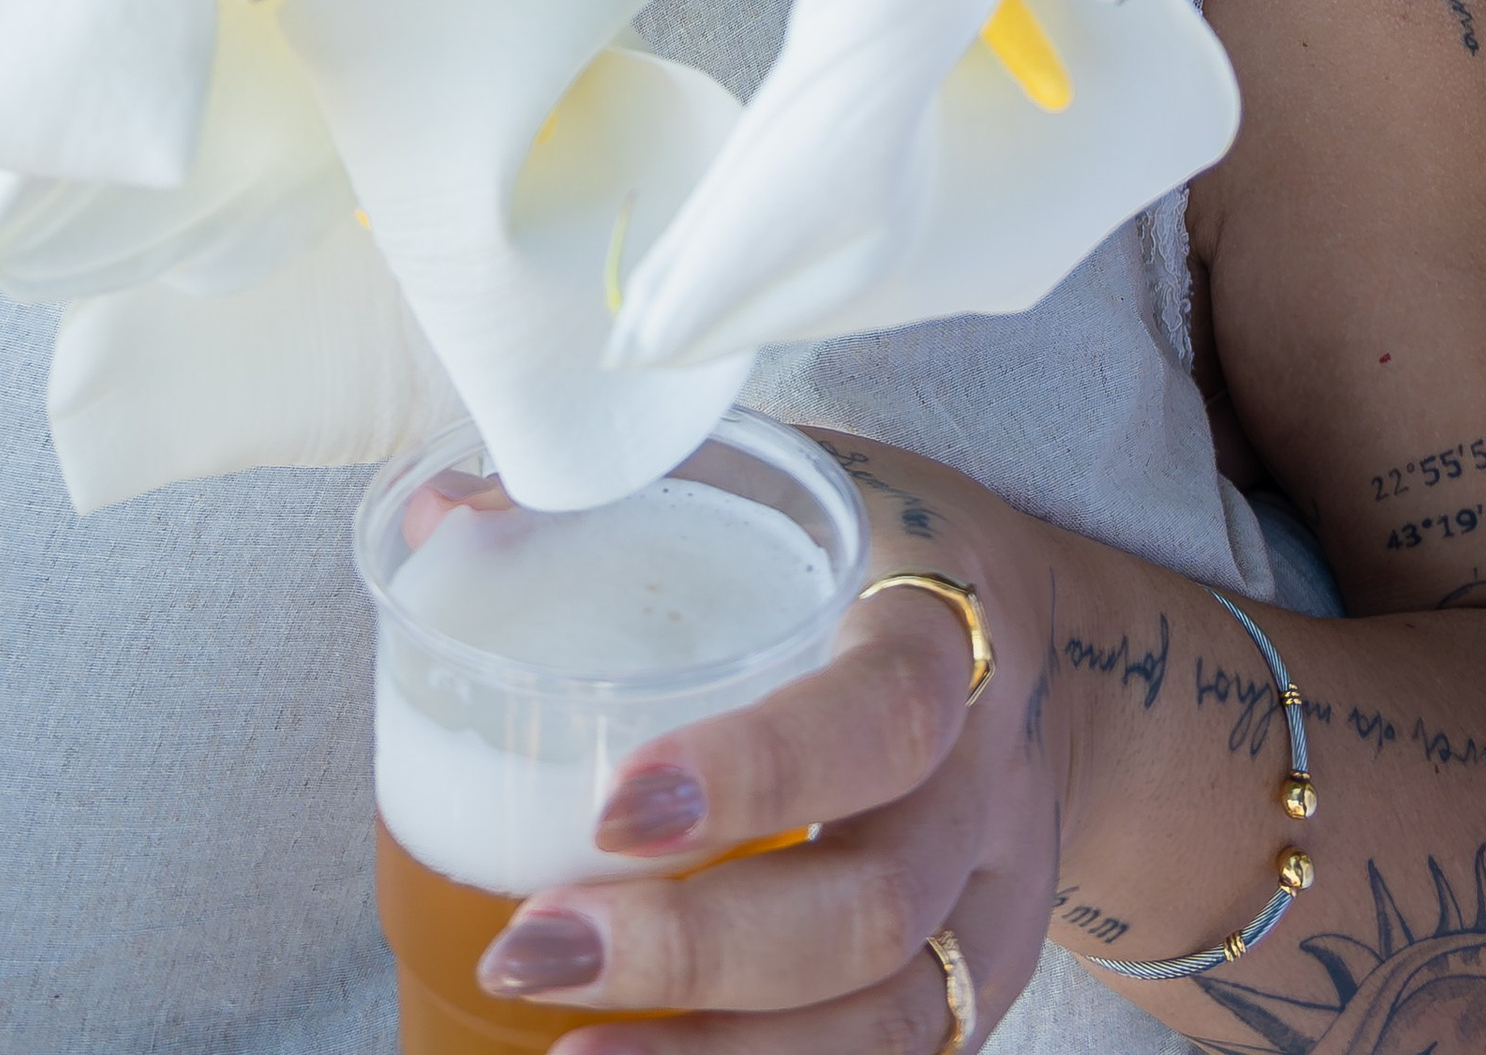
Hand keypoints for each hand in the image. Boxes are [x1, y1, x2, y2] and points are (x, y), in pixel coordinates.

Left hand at [481, 455, 1059, 1054]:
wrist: (1049, 650)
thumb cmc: (878, 559)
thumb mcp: (797, 488)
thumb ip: (632, 498)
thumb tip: (436, 513)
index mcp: (950, 630)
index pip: (885, 713)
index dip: (760, 771)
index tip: (612, 806)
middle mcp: (988, 786)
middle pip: (876, 905)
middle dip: (697, 952)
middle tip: (531, 950)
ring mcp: (993, 906)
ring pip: (890, 1023)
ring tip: (566, 1053)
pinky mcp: (974, 990)